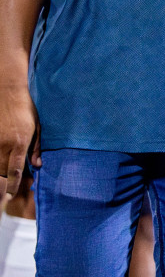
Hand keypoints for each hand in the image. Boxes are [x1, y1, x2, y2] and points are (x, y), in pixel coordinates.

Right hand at [0, 84, 35, 204]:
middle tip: (10, 192)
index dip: (13, 185)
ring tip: (5, 180)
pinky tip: (1, 164)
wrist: (7, 92)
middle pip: (1, 173)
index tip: (12, 195)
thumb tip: (38, 165)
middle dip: (5, 184)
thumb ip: (37, 147)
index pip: (15, 171)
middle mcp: (4, 146)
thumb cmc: (26, 109)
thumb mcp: (38, 126)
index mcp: (19, 143)